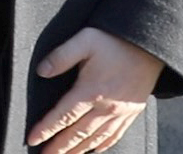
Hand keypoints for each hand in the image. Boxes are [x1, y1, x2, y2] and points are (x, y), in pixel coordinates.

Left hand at [27, 27, 164, 151]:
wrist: (149, 48)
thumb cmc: (115, 42)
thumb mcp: (84, 40)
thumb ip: (61, 56)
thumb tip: (41, 71)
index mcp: (91, 90)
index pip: (63, 115)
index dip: (46, 128)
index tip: (32, 138)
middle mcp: (106, 107)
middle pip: (78, 133)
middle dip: (59, 147)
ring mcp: (120, 113)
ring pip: (95, 139)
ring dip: (78, 151)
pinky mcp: (131, 113)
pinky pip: (114, 136)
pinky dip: (101, 146)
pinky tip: (93, 150)